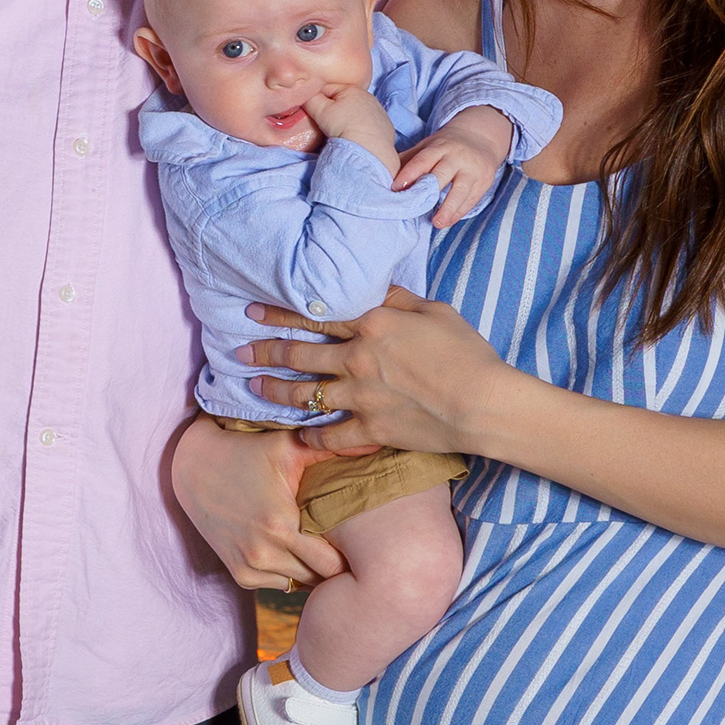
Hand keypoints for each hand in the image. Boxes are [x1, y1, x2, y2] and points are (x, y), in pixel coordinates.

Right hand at [170, 413, 346, 591]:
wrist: (192, 468)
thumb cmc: (246, 451)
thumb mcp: (288, 446)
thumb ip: (333, 450)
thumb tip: (379, 443)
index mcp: (282, 527)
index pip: (336, 562)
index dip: (352, 551)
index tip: (360, 537)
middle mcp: (265, 554)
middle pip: (322, 578)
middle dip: (337, 563)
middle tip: (349, 544)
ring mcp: (251, 568)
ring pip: (303, 584)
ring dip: (314, 569)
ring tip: (323, 546)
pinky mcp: (240, 575)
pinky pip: (281, 584)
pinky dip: (291, 571)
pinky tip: (296, 549)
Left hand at [245, 289, 510, 457]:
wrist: (483, 404)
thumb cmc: (467, 353)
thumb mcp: (435, 311)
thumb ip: (398, 299)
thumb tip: (372, 289)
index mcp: (373, 324)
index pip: (316, 315)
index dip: (280, 313)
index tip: (253, 312)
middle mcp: (358, 358)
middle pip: (299, 353)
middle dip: (265, 351)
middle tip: (240, 350)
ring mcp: (361, 395)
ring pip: (304, 394)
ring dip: (274, 391)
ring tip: (254, 389)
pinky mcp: (370, 428)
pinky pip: (330, 434)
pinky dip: (313, 436)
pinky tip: (300, 435)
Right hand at [310, 80, 399, 166]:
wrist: (369, 148)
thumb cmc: (343, 126)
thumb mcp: (320, 110)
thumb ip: (310, 98)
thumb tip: (305, 92)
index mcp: (352, 89)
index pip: (328, 89)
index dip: (317, 99)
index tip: (313, 112)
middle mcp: (369, 97)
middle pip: (343, 100)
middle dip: (334, 109)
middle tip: (326, 124)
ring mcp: (379, 112)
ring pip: (357, 112)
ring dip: (348, 118)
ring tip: (341, 131)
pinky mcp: (386, 127)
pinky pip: (368, 124)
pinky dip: (361, 128)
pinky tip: (357, 136)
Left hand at [392, 104, 516, 226]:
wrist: (481, 137)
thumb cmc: (446, 146)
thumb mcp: (428, 146)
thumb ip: (410, 159)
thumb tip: (384, 172)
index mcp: (440, 147)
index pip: (423, 160)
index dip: (409, 174)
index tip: (396, 188)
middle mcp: (457, 157)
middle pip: (443, 175)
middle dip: (429, 192)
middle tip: (415, 208)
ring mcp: (473, 170)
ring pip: (461, 190)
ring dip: (448, 208)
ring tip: (437, 223)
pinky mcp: (484, 182)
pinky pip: (471, 199)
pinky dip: (459, 212)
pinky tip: (448, 221)